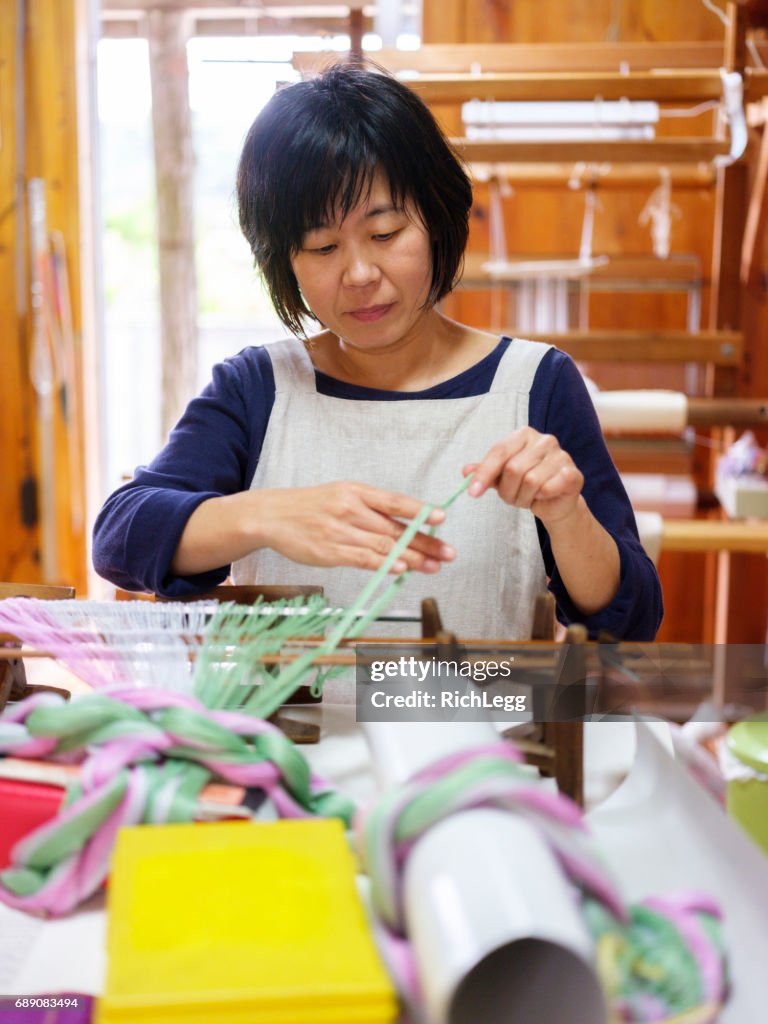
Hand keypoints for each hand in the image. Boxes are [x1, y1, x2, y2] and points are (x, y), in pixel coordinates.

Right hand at [250, 481, 454, 573]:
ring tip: (433, 566)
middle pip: (395, 528)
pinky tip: (400, 569)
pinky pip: (362, 559)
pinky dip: (383, 564)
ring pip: (383, 546)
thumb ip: (373, 509)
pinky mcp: (329, 552)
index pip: (394, 501)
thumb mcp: (343, 495)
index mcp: (356, 491)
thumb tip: (410, 524)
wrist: (273, 515)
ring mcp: (339, 531)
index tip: (442, 518)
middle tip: (448, 553)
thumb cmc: (313, 506)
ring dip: (411, 558)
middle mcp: (350, 509)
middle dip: (425, 542)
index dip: (420, 511)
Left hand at [463, 428, 583, 525]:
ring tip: (529, 497)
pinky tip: (544, 496)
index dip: (484, 473)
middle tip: (512, 498)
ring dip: (524, 497)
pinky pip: (548, 487)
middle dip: (508, 491)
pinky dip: (542, 497)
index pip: (499, 451)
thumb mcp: (501, 478)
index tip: (472, 493)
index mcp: (523, 435)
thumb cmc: (526, 485)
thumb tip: (466, 471)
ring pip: (531, 481)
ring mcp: (561, 455)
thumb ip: (485, 472)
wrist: (554, 503)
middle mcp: (544, 440)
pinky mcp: (573, 474)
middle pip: (513, 468)